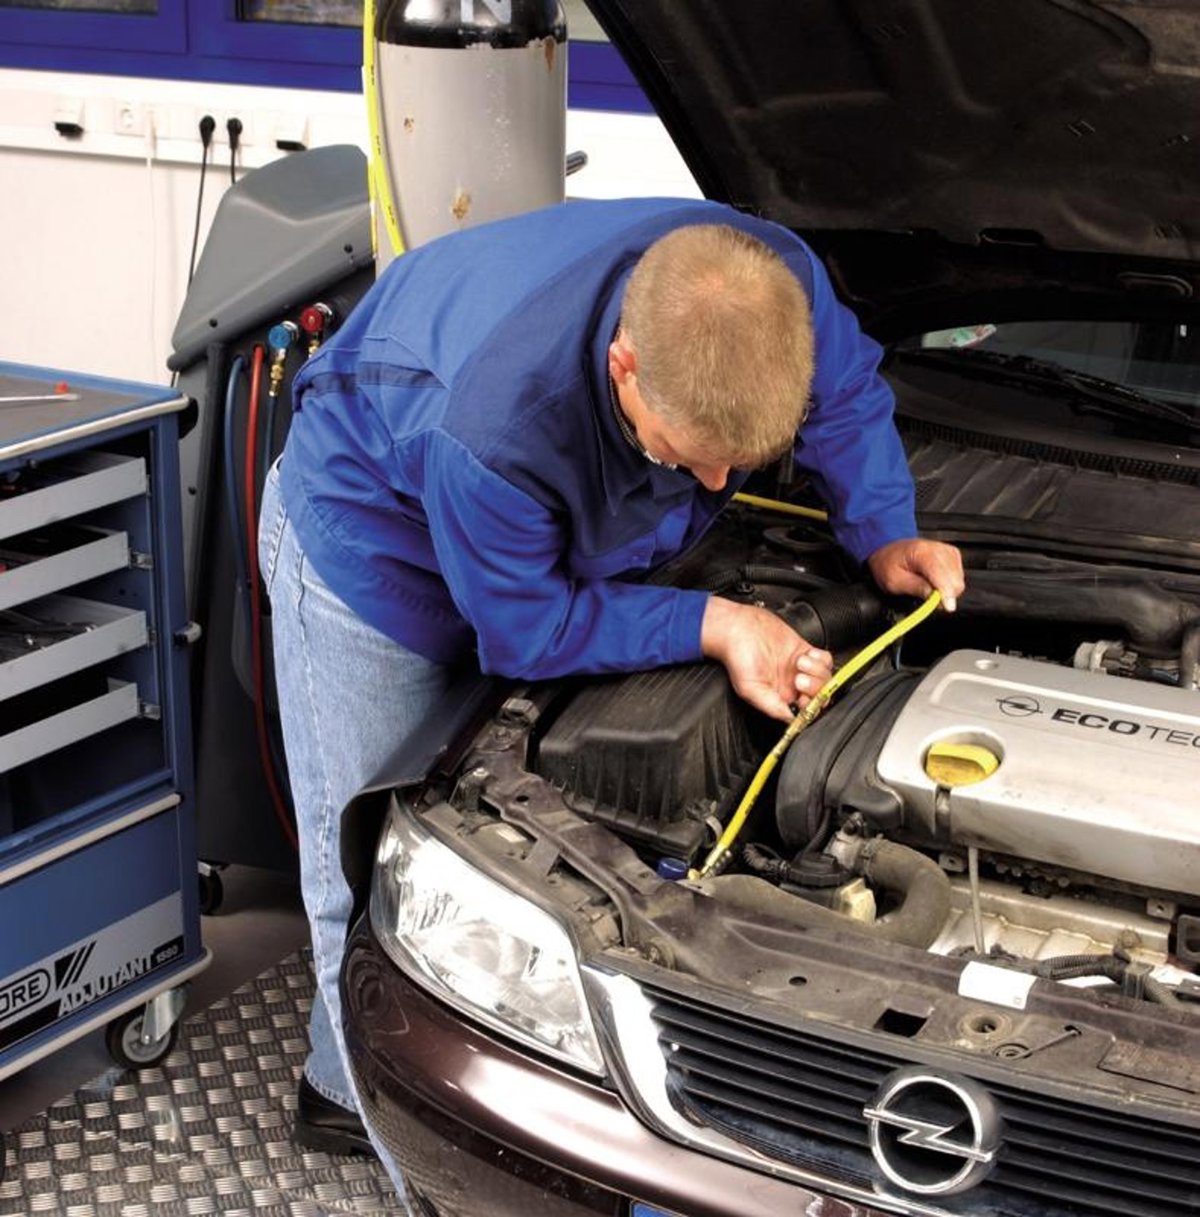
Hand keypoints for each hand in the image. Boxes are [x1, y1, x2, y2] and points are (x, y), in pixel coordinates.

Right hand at [701, 597, 832, 720]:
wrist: (739, 629)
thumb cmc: (738, 658)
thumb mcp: (749, 689)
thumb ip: (772, 707)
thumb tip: (791, 720)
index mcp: (780, 698)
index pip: (806, 712)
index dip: (810, 708)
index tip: (803, 700)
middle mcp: (792, 686)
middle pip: (820, 695)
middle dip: (816, 689)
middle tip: (799, 679)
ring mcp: (800, 669)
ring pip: (825, 678)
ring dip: (818, 672)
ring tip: (799, 663)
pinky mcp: (804, 651)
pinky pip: (825, 660)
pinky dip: (821, 659)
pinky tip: (806, 655)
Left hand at [867, 538, 964, 610]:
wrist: (888, 551)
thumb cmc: (888, 564)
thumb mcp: (893, 581)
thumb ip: (916, 588)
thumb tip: (936, 599)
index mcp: (922, 553)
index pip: (942, 576)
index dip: (946, 594)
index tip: (947, 607)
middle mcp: (939, 549)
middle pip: (955, 581)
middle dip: (944, 595)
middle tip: (927, 598)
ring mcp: (948, 551)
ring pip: (959, 581)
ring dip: (946, 590)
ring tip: (926, 587)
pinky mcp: (953, 555)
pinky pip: (958, 577)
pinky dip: (947, 584)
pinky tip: (933, 581)